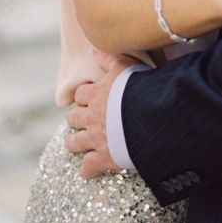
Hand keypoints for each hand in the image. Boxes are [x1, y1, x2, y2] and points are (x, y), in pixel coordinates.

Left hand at [65, 49, 137, 178]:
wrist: (149, 115)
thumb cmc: (139, 87)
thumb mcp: (125, 66)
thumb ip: (109, 58)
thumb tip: (94, 50)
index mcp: (96, 94)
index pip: (80, 94)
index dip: (82, 97)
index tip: (84, 99)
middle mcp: (92, 116)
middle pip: (74, 118)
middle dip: (75, 118)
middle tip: (78, 120)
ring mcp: (96, 138)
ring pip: (75, 142)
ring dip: (73, 142)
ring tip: (72, 143)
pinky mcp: (104, 157)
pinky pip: (88, 167)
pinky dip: (86, 170)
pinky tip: (85, 172)